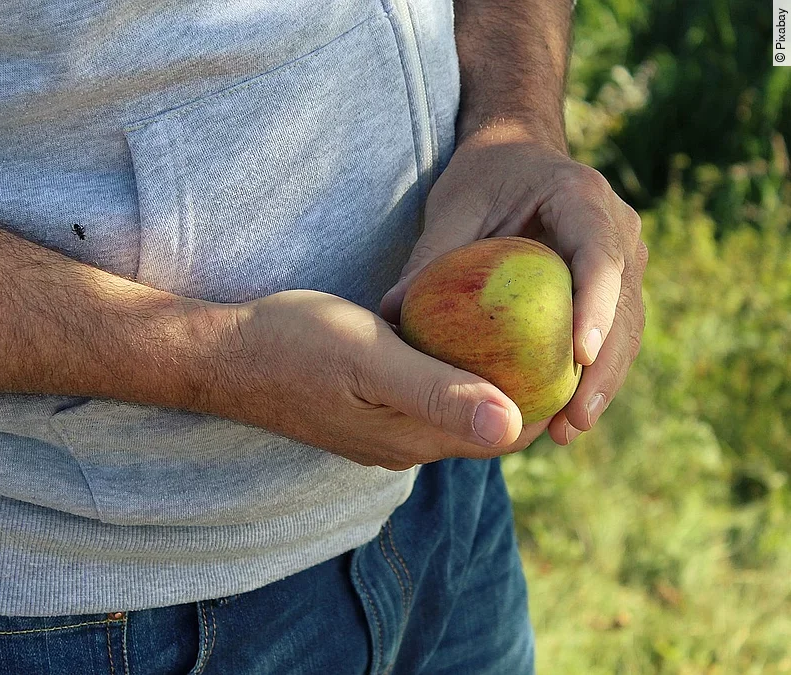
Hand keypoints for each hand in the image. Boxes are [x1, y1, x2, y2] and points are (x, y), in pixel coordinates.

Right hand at [206, 290, 538, 470]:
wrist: (225, 356)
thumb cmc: (295, 346)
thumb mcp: (370, 359)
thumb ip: (438, 392)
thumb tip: (512, 426)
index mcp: (414, 439)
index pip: (505, 435)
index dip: (547, 401)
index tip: (576, 354)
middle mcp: (404, 445)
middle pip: (485, 426)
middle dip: (526, 390)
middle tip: (557, 334)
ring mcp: (382, 432)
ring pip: (455, 412)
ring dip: (490, 381)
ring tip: (520, 332)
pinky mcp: (365, 413)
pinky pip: (427, 399)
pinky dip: (453, 374)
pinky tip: (456, 337)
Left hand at [379, 125, 647, 445]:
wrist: (517, 152)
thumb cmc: (482, 176)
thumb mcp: (453, 206)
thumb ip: (431, 257)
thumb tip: (390, 317)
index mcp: (583, 198)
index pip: (599, 256)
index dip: (596, 306)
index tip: (579, 355)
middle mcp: (618, 227)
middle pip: (625, 305)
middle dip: (604, 367)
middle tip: (575, 420)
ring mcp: (624, 256)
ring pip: (627, 327)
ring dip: (603, 381)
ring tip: (570, 429)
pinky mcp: (614, 284)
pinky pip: (611, 332)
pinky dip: (592, 372)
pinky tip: (565, 413)